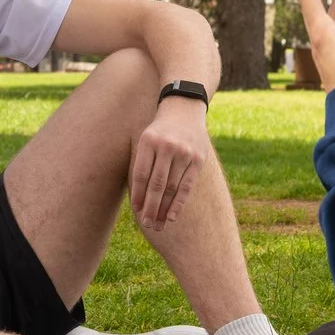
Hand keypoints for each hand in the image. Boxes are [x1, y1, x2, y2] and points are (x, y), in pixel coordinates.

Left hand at [129, 98, 208, 230]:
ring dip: (164, 209)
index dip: (138, 194)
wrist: (184, 109)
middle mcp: (167, 146)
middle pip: (157, 184)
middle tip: (147, 224)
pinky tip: (172, 217)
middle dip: (150, 207)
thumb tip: (137, 199)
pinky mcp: (198, 159)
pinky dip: (179, 203)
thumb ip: (142, 163)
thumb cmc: (160, 131)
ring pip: (172, 187)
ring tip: (158, 225)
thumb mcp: (146, 139)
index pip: (141, 174)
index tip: (136, 211)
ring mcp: (185, 152)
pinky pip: (187, 186)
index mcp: (149, 141)